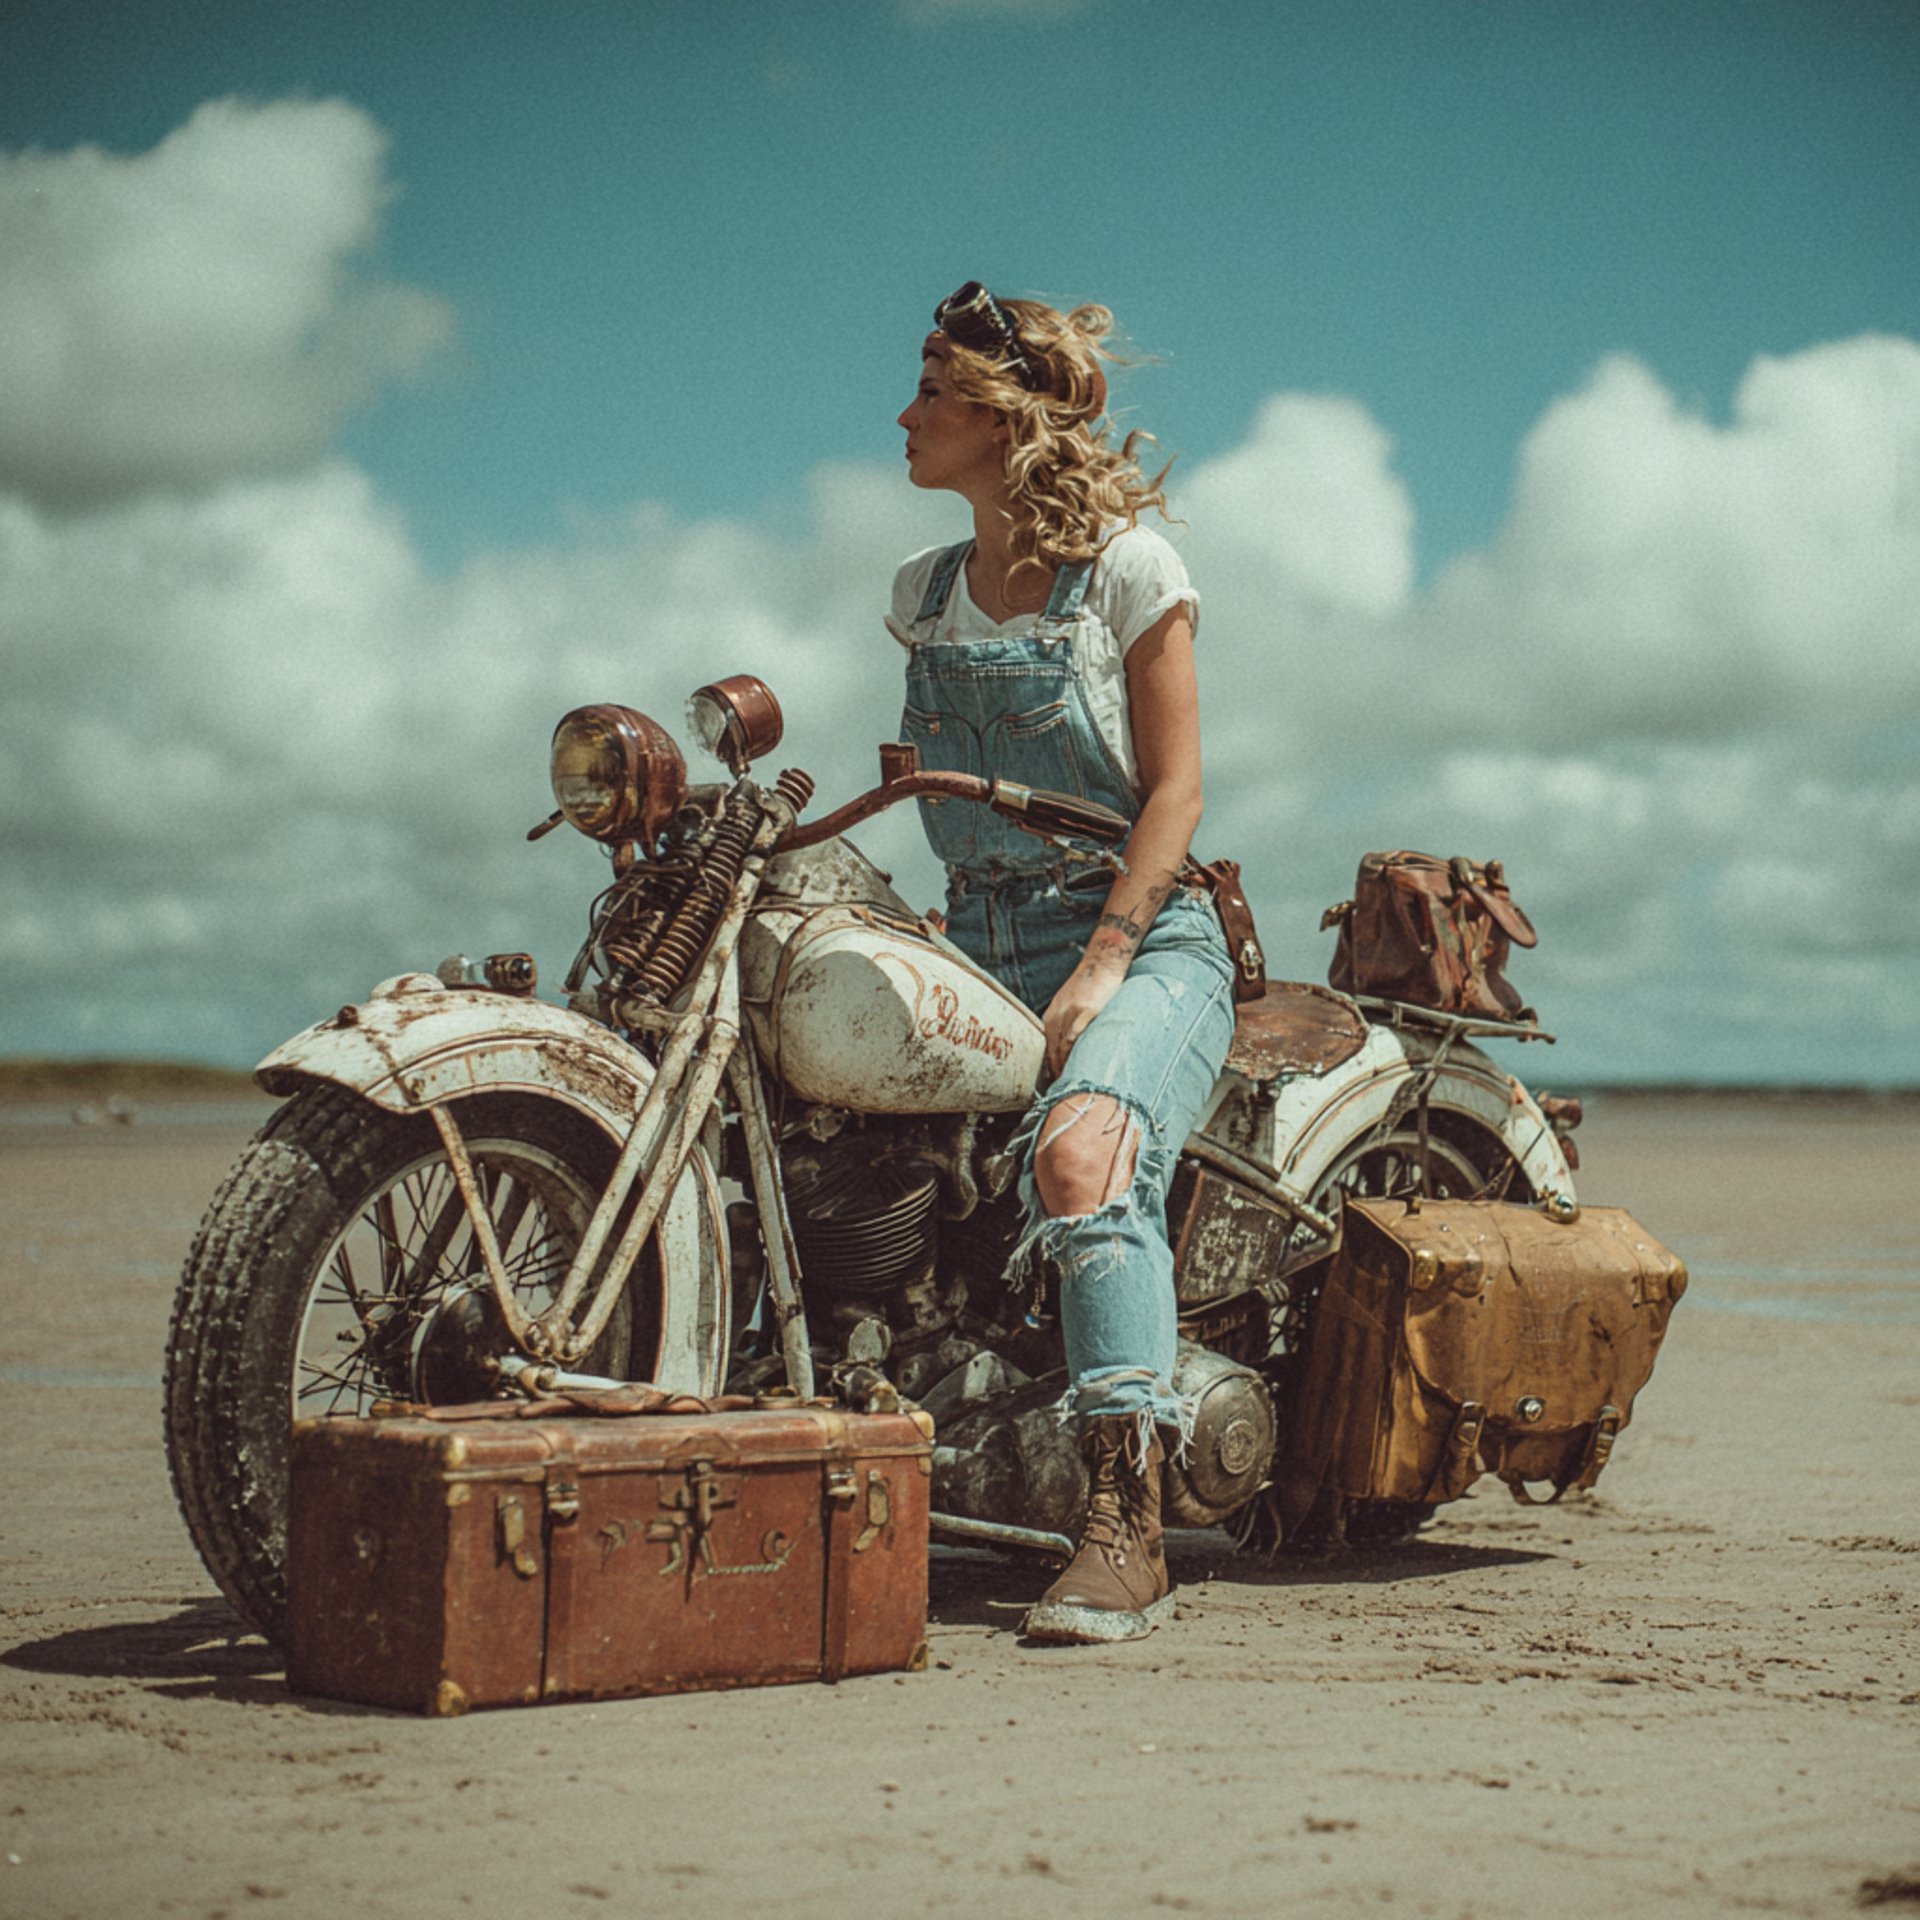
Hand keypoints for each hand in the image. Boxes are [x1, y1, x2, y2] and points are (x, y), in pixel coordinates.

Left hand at [1042, 962, 1122, 1077]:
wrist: (1103, 961)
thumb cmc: (1092, 983)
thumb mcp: (1072, 1003)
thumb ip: (1069, 1023)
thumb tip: (1072, 1048)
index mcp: (1052, 1015)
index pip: (1047, 1048)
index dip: (1050, 1068)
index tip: (1055, 1085)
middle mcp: (1056, 1015)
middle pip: (1051, 1051)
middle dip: (1055, 1073)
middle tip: (1062, 1092)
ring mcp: (1070, 1013)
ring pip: (1061, 1048)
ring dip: (1063, 1068)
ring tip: (1070, 1087)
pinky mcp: (1085, 1011)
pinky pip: (1074, 1038)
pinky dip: (1073, 1055)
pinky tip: (1077, 1067)